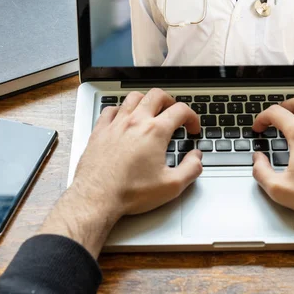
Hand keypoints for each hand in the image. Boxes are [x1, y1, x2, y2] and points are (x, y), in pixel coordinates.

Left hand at [40, 89, 202, 257]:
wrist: (96, 198)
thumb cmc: (130, 193)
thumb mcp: (171, 186)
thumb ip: (191, 169)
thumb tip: (197, 157)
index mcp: (155, 132)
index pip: (180, 110)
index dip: (192, 117)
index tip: (192, 129)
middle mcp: (135, 122)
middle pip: (157, 95)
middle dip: (171, 102)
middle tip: (175, 114)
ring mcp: (115, 124)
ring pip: (134, 97)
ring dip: (147, 101)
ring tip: (152, 112)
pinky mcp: (100, 131)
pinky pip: (111, 109)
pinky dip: (121, 110)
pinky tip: (124, 119)